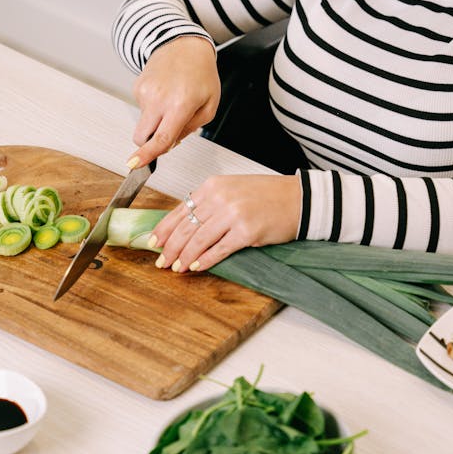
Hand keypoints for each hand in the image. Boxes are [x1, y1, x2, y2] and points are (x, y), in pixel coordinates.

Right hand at [127, 37, 219, 167]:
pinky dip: (153, 107)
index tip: (134, 165)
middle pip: (142, 136)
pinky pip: (142, 109)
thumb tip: (169, 144)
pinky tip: (165, 92)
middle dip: (149, 143)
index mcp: (180, 104)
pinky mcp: (137, 87)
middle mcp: (159, 98)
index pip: (161, 137)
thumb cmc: (201, 75)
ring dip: (157, 120)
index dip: (148, 155)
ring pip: (144, 123)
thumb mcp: (209, 106)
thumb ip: (191, 129)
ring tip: (172, 100)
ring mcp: (145, 92)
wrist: (183, 46)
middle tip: (167, 131)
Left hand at [150, 174, 301, 271]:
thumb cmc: (268, 196)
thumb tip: (186, 226)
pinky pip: (218, 250)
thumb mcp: (233, 190)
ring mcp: (233, 215)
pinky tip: (196, 266)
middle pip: (185, 227)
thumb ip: (210, 204)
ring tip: (176, 267)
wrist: (298, 199)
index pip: (180, 210)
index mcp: (214, 185)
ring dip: (184, 256)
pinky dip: (205, 260)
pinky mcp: (246, 232)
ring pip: (198, 240)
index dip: (164, 229)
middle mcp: (220, 198)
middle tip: (161, 260)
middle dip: (170, 247)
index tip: (154, 242)